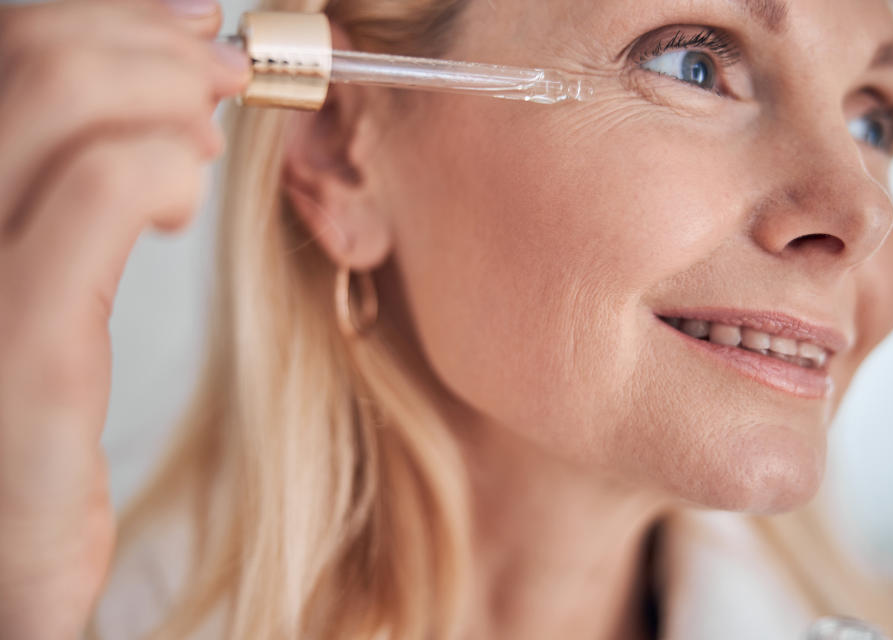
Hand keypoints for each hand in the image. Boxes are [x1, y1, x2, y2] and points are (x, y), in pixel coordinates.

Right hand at [0, 1, 247, 636]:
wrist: (0, 561)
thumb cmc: (23, 413)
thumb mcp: (32, 276)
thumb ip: (67, 176)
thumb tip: (162, 74)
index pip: (5, 43)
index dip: (104, 15)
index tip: (187, 28)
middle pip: (31, 51)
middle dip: (150, 44)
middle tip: (214, 79)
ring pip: (62, 100)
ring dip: (165, 96)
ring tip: (201, 144)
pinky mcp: (15, 341)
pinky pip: (99, 192)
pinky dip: (163, 168)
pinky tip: (182, 199)